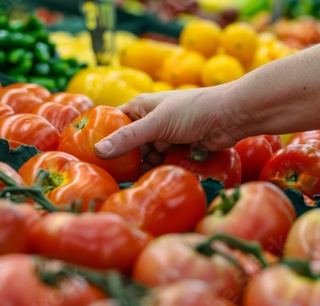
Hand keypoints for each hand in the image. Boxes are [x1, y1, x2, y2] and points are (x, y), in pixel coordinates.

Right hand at [94, 86, 253, 170]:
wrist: (230, 116)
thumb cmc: (193, 111)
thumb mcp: (157, 123)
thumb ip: (128, 138)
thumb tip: (98, 151)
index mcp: (141, 108)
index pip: (113, 122)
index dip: (101, 137)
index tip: (89, 158)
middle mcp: (151, 121)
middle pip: (129, 144)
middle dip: (124, 160)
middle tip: (112, 180)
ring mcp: (165, 136)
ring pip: (147, 156)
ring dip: (143, 167)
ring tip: (132, 184)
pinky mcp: (179, 149)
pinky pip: (163, 162)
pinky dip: (159, 169)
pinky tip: (153, 181)